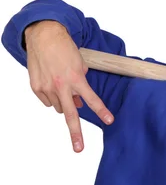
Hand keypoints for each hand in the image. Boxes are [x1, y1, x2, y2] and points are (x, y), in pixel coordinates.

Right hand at [24, 20, 113, 151]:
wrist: (43, 36)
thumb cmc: (65, 49)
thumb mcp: (80, 64)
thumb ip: (81, 84)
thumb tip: (78, 103)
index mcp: (75, 78)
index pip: (91, 98)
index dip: (101, 110)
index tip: (110, 120)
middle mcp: (61, 85)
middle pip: (70, 114)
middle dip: (75, 133)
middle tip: (79, 148)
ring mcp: (47, 88)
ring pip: (59, 107)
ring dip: (65, 103)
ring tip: (64, 87)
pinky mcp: (36, 87)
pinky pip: (48, 101)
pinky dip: (52, 97)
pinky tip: (52, 84)